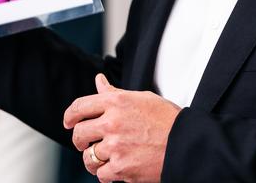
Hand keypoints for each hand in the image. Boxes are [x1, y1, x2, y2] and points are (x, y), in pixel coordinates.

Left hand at [64, 74, 180, 182]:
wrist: (186, 143)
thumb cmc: (167, 119)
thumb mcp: (142, 98)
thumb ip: (115, 92)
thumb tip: (98, 81)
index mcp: (117, 101)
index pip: (79, 107)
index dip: (70, 116)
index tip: (69, 122)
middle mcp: (112, 122)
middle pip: (79, 133)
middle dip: (79, 140)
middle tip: (85, 143)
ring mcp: (115, 146)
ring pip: (87, 157)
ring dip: (92, 159)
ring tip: (103, 157)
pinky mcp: (121, 167)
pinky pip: (100, 174)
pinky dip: (106, 173)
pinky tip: (116, 166)